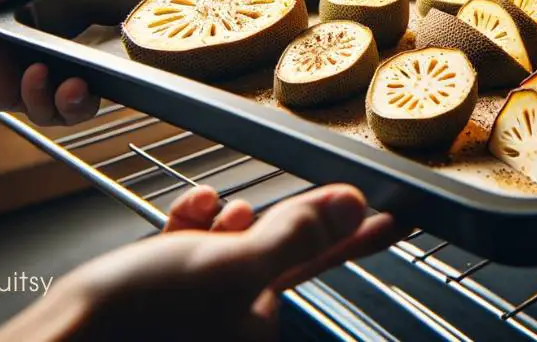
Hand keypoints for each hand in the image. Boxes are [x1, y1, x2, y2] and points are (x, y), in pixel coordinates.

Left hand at [0, 0, 193, 123]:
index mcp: (87, 11)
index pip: (135, 33)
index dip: (153, 42)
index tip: (167, 42)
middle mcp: (74, 45)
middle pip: (120, 75)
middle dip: (123, 78)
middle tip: (121, 69)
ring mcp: (52, 74)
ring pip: (89, 103)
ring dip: (82, 97)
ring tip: (71, 81)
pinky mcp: (28, 99)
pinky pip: (55, 113)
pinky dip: (47, 97)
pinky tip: (32, 74)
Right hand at [0, 184, 400, 341]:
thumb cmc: (136, 316)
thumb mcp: (233, 264)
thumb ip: (296, 236)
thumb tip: (354, 207)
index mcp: (258, 327)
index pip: (326, 265)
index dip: (360, 235)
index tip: (399, 215)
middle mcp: (231, 330)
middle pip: (272, 255)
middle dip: (262, 222)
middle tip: (240, 213)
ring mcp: (195, 320)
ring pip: (228, 251)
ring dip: (223, 221)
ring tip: (210, 208)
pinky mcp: (160, 307)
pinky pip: (189, 259)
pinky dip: (189, 230)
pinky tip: (187, 211)